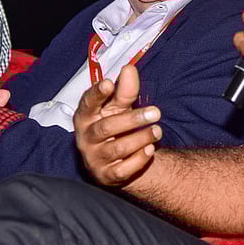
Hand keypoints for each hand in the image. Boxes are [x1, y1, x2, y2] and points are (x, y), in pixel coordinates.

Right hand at [74, 64, 161, 185]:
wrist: (116, 159)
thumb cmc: (115, 124)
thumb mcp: (118, 107)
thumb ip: (124, 90)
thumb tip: (129, 69)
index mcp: (86, 115)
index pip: (87, 103)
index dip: (96, 93)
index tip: (108, 83)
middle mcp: (86, 137)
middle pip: (107, 127)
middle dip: (132, 119)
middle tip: (156, 112)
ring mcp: (94, 158)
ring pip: (117, 149)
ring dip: (141, 138)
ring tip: (157, 131)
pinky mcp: (105, 176)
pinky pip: (122, 170)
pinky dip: (138, 160)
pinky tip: (150, 150)